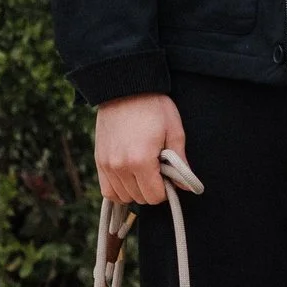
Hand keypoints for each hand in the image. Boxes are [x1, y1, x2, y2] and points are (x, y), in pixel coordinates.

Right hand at [96, 92, 187, 206]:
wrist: (125, 87)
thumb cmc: (153, 106)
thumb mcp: (174, 130)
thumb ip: (180, 162)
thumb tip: (187, 186)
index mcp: (141, 160)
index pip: (155, 196)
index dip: (165, 189)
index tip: (168, 175)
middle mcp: (121, 167)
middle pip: (139, 198)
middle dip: (152, 189)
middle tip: (157, 170)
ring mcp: (107, 165)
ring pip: (123, 196)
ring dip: (136, 190)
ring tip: (143, 171)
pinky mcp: (99, 160)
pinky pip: (107, 190)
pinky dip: (119, 189)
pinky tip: (129, 178)